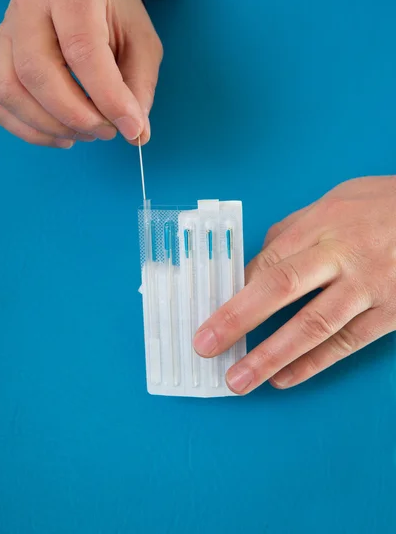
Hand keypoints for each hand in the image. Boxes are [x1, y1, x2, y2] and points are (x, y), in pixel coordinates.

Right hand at [0, 0, 162, 147]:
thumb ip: (139, 88)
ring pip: (10, 90)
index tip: (131, 127)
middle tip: (108, 132)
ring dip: (50, 126)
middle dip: (75, 115)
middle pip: (36, 72)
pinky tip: (64, 135)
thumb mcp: (143, 44)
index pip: (82, 50)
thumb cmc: (115, 18)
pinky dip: (31, 130)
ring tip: (88, 133)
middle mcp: (29, 5)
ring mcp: (5, 31)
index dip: (107, 97)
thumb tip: (136, 135)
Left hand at [194, 176, 395, 393]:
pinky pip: (347, 343)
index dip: (236, 289)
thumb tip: (258, 259)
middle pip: (280, 287)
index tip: (209, 312)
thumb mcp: (335, 201)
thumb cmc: (382, 206)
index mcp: (322, 225)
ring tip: (239, 379)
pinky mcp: (390, 313)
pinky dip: (313, 364)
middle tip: (205, 345)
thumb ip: (295, 229)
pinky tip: (284, 378)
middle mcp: (341, 256)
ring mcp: (367, 287)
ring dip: (271, 355)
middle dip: (237, 318)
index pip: (268, 259)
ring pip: (313, 325)